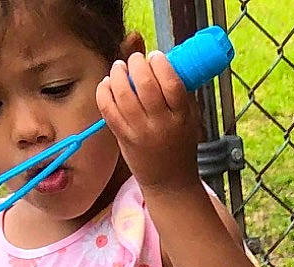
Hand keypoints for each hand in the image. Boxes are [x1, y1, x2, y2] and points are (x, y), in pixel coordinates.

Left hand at [97, 50, 200, 196]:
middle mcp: (160, 125)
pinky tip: (108, 84)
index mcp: (181, 117)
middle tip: (135, 60)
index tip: (156, 57)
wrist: (170, 182)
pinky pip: (107, 108)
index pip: (171, 83)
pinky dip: (104, 91)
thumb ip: (178, 92)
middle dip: (136, 63)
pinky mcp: (123, 137)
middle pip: (145, 84)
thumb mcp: (189, 118)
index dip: (161, 63)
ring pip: (123, 94)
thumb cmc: (180, 145)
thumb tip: (160, 61)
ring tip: (120, 69)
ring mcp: (140, 132)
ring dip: (118, 74)